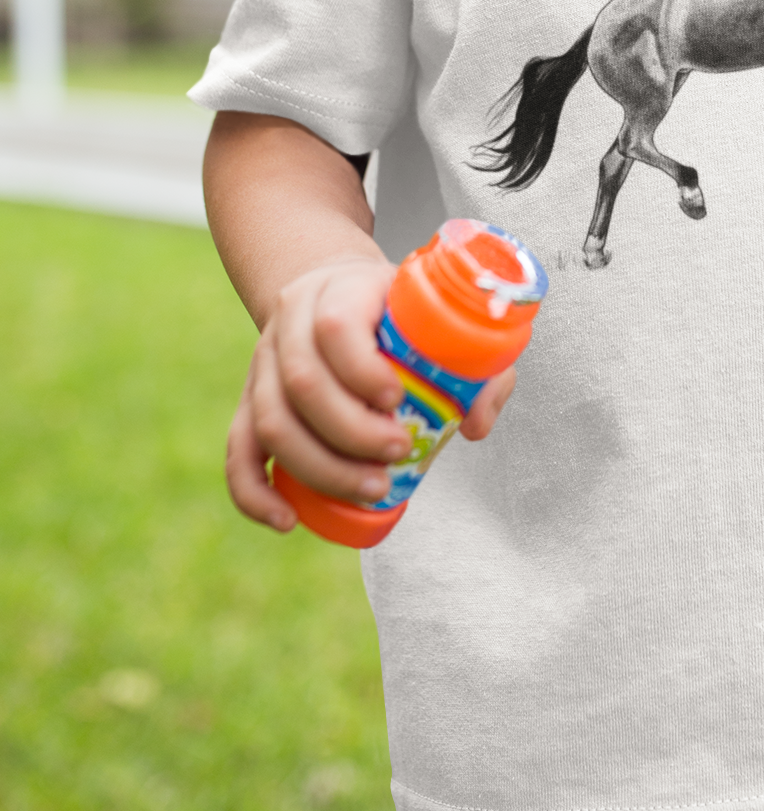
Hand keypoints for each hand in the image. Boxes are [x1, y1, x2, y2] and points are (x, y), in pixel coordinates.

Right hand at [225, 255, 517, 530]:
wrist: (338, 292)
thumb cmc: (399, 313)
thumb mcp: (441, 318)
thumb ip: (477, 365)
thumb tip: (472, 425)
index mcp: (340, 290)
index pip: (336, 326)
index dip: (363, 370)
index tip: (399, 400)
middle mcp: (291, 323)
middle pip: (301, 382)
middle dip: (351, 431)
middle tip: (398, 453)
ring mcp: (263, 363)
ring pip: (270, 420)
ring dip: (320, 466)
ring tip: (372, 488)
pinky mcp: (249, 401)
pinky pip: (238, 451)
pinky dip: (255, 491)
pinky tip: (287, 520)